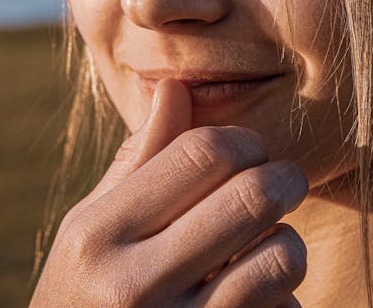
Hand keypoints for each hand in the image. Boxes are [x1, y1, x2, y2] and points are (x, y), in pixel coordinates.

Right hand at [30, 79, 307, 306]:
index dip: (243, 140)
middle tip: (285, 180)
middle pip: (250, 195)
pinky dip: (282, 298)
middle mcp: (133, 287)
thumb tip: (175, 86)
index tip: (251, 149)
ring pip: (281, 256)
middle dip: (284, 177)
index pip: (201, 153)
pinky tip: (255, 297)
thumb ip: (137, 160)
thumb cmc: (84, 292)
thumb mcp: (90, 226)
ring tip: (269, 242)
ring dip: (287, 242)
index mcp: (99, 233)